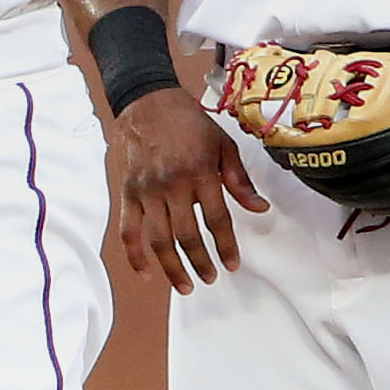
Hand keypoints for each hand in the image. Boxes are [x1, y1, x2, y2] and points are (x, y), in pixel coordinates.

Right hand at [116, 87, 268, 294]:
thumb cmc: (189, 123)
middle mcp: (172, 184)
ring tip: (185, 285)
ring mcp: (148, 190)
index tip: (232, 264)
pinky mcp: (129, 193)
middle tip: (210, 277)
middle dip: (201, 262)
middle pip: (187, 235)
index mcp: (200, 172)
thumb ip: (240, 179)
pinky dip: (135, 255)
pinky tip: (146, 273)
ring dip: (172, 267)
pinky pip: (129, 230)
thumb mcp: (223, 144)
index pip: (217, 219)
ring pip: (159, 239)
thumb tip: (260, 208)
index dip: (226, 246)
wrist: (149, 104)